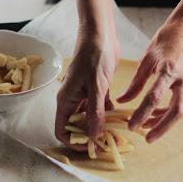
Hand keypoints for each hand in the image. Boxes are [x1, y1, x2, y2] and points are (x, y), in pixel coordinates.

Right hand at [55, 26, 119, 148]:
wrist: (100, 34)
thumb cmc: (94, 55)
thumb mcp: (96, 85)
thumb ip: (95, 111)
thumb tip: (94, 135)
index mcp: (66, 100)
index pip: (63, 129)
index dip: (74, 141)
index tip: (92, 147)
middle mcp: (74, 100)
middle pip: (78, 127)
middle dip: (92, 137)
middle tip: (111, 141)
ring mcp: (85, 96)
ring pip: (91, 119)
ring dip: (102, 127)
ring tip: (118, 133)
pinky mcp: (97, 90)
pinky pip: (101, 109)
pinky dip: (109, 115)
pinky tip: (120, 118)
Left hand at [117, 16, 182, 142]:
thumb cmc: (167, 39)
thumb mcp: (147, 58)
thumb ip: (136, 82)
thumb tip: (122, 101)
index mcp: (169, 70)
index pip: (154, 98)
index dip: (142, 114)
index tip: (131, 125)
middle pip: (176, 112)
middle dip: (161, 128)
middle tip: (146, 139)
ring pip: (180, 111)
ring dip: (164, 122)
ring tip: (146, 129)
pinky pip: (180, 104)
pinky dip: (167, 113)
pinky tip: (154, 117)